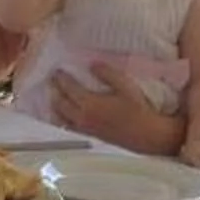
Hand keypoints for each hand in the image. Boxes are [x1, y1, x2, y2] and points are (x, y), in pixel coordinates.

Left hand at [49, 62, 182, 154]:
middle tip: (53, 81)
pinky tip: (65, 116)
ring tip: (55, 97)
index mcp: (89, 104)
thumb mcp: (125, 86)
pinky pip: (68, 127)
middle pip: (60, 103)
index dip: (61, 78)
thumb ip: (107, 74)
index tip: (57, 70)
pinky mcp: (90, 135)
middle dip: (55, 90)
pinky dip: (61, 120)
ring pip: (61, 118)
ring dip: (55, 106)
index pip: (69, 88)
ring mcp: (85, 128)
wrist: (147, 135)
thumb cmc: (138, 109)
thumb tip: (92, 64)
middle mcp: (82, 117)